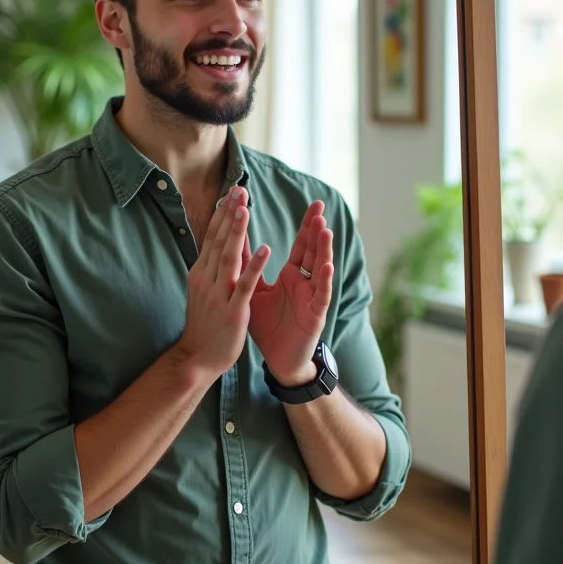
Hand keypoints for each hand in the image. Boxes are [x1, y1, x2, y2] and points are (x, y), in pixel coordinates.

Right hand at [174, 187, 269, 380]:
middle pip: (218, 240)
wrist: (198, 357)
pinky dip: (253, 265)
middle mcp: (206, 279)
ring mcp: (218, 294)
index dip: (221, 213)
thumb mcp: (202, 290)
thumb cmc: (204, 323)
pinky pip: (244, 285)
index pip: (211, 237)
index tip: (230, 192)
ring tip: (246, 210)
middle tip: (239, 190)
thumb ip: (208, 267)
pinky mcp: (232, 311)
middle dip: (230, 214)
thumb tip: (212, 244)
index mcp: (200, 273)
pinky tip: (264, 249)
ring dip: (237, 232)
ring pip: (228, 258)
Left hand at [245, 200, 333, 386]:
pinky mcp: (315, 315)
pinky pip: (320, 296)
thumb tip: (236, 239)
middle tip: (320, 205)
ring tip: (324, 228)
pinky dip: (323, 281)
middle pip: (312, 251)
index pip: (299, 245)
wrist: (278, 360)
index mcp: (291, 276)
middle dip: (316, 229)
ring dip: (322, 249)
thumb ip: (248, 266)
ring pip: (320, 269)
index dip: (304, 225)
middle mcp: (304, 283)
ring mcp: (312, 298)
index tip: (311, 202)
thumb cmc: (268, 326)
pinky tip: (326, 266)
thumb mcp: (255, 290)